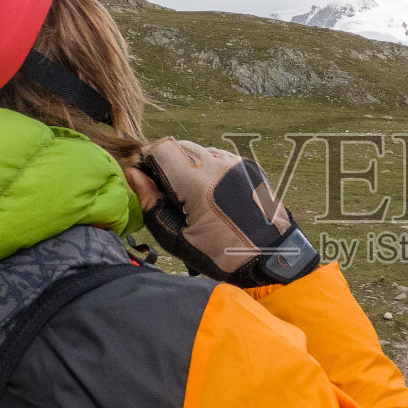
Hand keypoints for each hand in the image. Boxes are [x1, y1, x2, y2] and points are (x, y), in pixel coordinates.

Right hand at [125, 138, 318, 286]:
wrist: (273, 260)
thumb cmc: (223, 256)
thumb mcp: (177, 239)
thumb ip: (151, 204)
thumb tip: (135, 176)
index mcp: (199, 182)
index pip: (161, 149)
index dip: (147, 161)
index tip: (146, 180)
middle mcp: (220, 164)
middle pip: (179, 146)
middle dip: (167, 165)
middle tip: (169, 196)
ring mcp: (237, 163)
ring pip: (200, 151)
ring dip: (188, 167)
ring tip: (193, 200)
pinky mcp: (250, 167)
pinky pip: (220, 159)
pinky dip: (209, 171)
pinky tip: (212, 198)